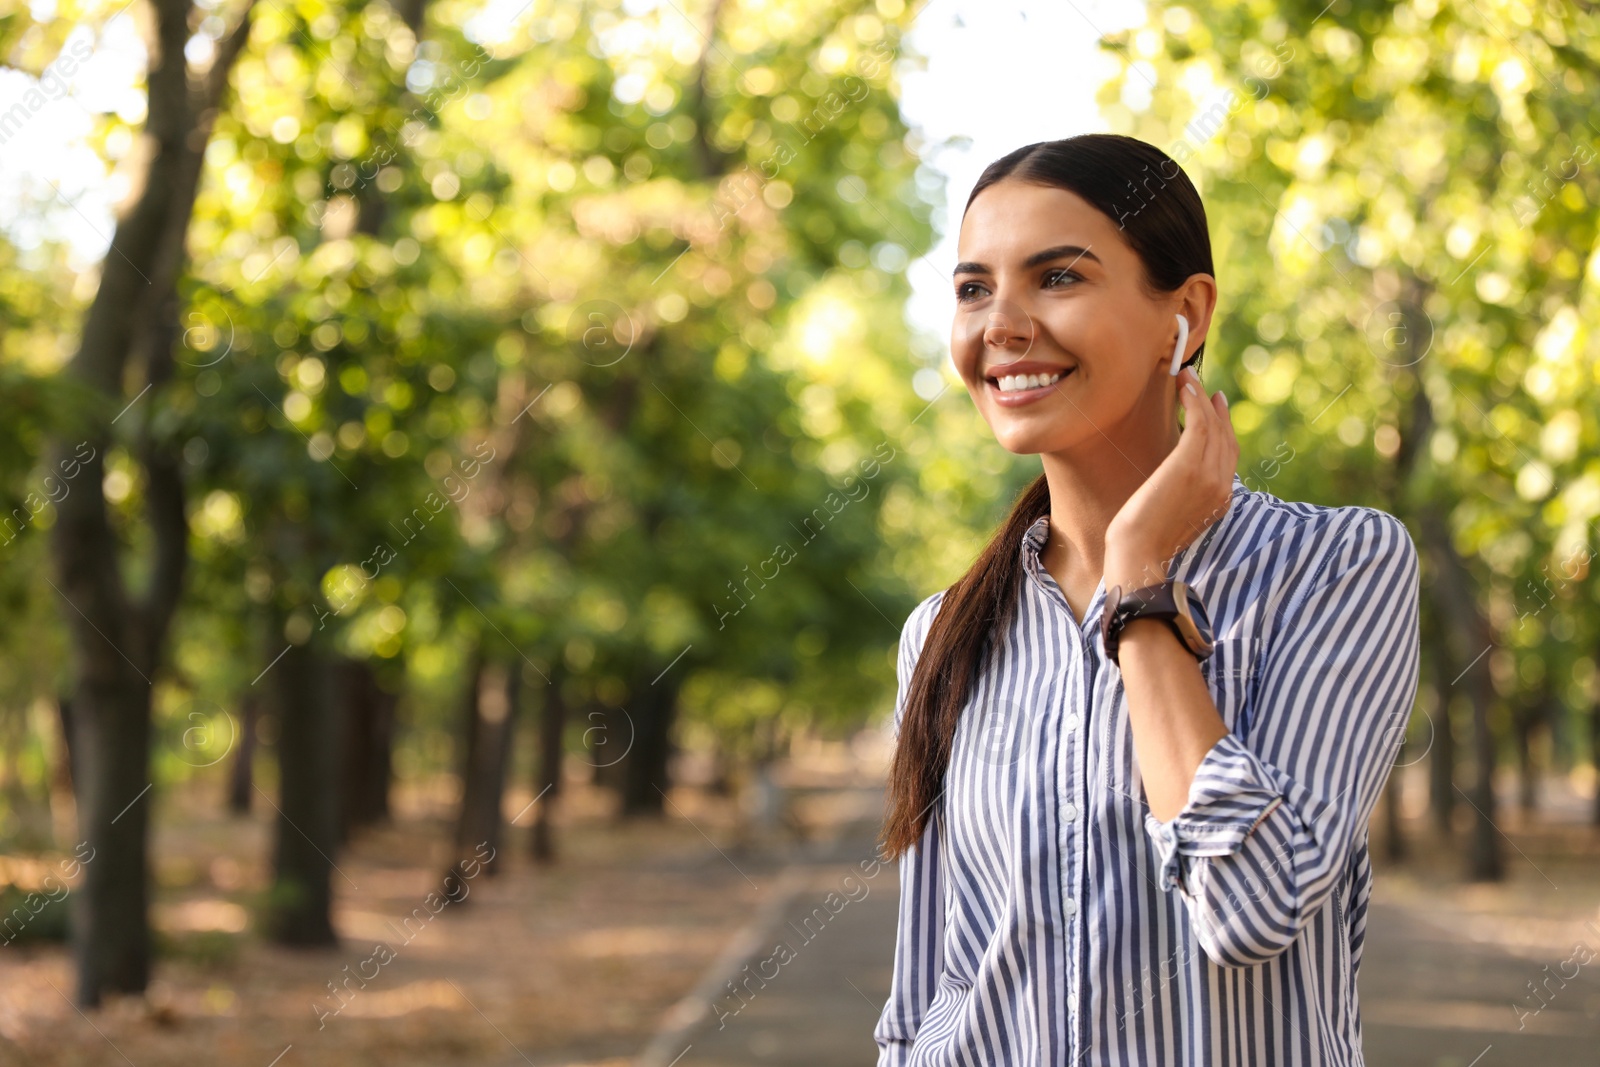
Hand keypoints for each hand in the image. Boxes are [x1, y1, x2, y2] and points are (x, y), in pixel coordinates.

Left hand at [1104, 365, 1238, 589]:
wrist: (1137, 556)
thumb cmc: (1144, 540)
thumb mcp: (1174, 516)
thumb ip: (1185, 495)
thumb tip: (1176, 476)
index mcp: (1220, 501)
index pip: (1229, 456)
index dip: (1224, 427)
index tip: (1214, 406)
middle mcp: (1222, 487)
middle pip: (1226, 438)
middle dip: (1215, 409)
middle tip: (1203, 387)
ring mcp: (1209, 476)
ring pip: (1213, 426)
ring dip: (1200, 396)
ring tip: (1187, 376)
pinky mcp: (1189, 465)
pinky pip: (1200, 424)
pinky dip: (1194, 401)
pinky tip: (1184, 387)